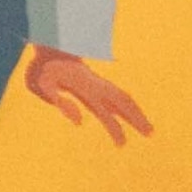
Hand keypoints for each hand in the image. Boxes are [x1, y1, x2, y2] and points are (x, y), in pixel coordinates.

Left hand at [22, 47, 151, 144]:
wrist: (48, 48)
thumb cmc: (42, 70)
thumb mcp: (41, 84)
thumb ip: (58, 101)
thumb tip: (80, 122)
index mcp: (85, 89)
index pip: (104, 112)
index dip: (114, 128)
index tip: (122, 144)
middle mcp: (96, 85)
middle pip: (122, 102)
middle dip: (136, 118)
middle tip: (150, 134)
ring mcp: (98, 83)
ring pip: (123, 97)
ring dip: (136, 112)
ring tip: (149, 129)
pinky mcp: (96, 83)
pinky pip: (118, 95)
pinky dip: (128, 105)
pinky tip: (132, 115)